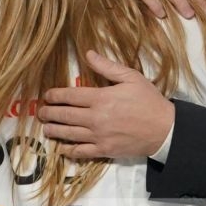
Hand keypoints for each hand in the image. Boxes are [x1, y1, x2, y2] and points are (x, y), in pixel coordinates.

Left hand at [39, 50, 173, 159]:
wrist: (164, 129)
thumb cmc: (149, 101)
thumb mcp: (131, 77)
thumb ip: (107, 66)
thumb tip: (87, 53)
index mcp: (101, 98)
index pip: (69, 96)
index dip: (54, 96)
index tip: (47, 96)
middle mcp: (95, 118)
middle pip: (65, 115)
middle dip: (50, 113)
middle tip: (41, 113)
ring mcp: (98, 136)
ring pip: (69, 134)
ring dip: (54, 131)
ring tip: (46, 129)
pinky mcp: (104, 150)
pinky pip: (81, 152)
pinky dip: (69, 151)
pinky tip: (62, 149)